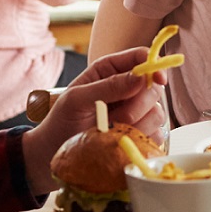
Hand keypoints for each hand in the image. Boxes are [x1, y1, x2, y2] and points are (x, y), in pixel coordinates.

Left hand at [20, 46, 166, 194]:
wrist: (52, 154)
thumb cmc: (60, 122)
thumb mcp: (76, 100)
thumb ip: (107, 86)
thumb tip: (140, 77)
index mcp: (109, 71)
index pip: (141, 57)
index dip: (154, 66)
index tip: (158, 80)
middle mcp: (126, 89)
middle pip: (153, 87)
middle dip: (140, 104)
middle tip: (120, 117)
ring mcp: (135, 113)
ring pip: (157, 113)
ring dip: (138, 125)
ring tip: (113, 131)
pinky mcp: (139, 135)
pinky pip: (155, 135)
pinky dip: (142, 140)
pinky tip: (123, 141)